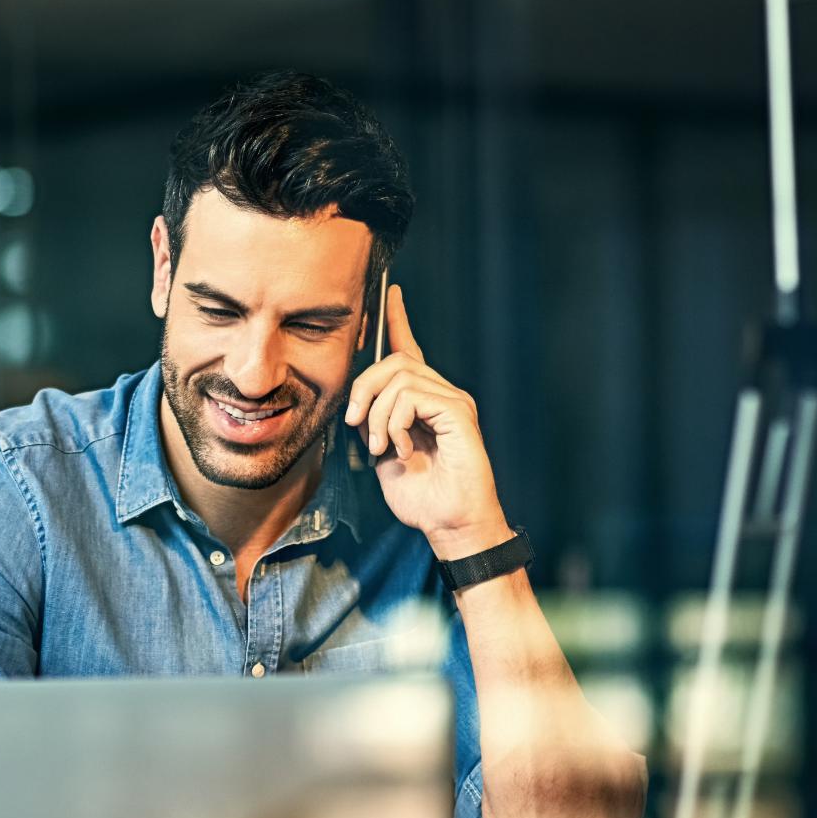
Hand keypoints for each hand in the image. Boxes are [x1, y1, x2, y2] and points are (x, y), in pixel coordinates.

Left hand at [345, 284, 510, 559]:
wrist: (449, 524)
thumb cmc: (421, 496)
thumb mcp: (382, 454)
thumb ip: (373, 422)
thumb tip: (358, 405)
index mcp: (423, 402)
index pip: (411, 349)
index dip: (398, 320)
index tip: (390, 293)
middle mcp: (442, 394)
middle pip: (394, 360)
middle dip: (364, 388)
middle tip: (358, 424)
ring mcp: (453, 401)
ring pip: (399, 377)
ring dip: (378, 415)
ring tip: (383, 447)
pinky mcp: (458, 412)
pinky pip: (412, 396)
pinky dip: (396, 423)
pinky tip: (402, 449)